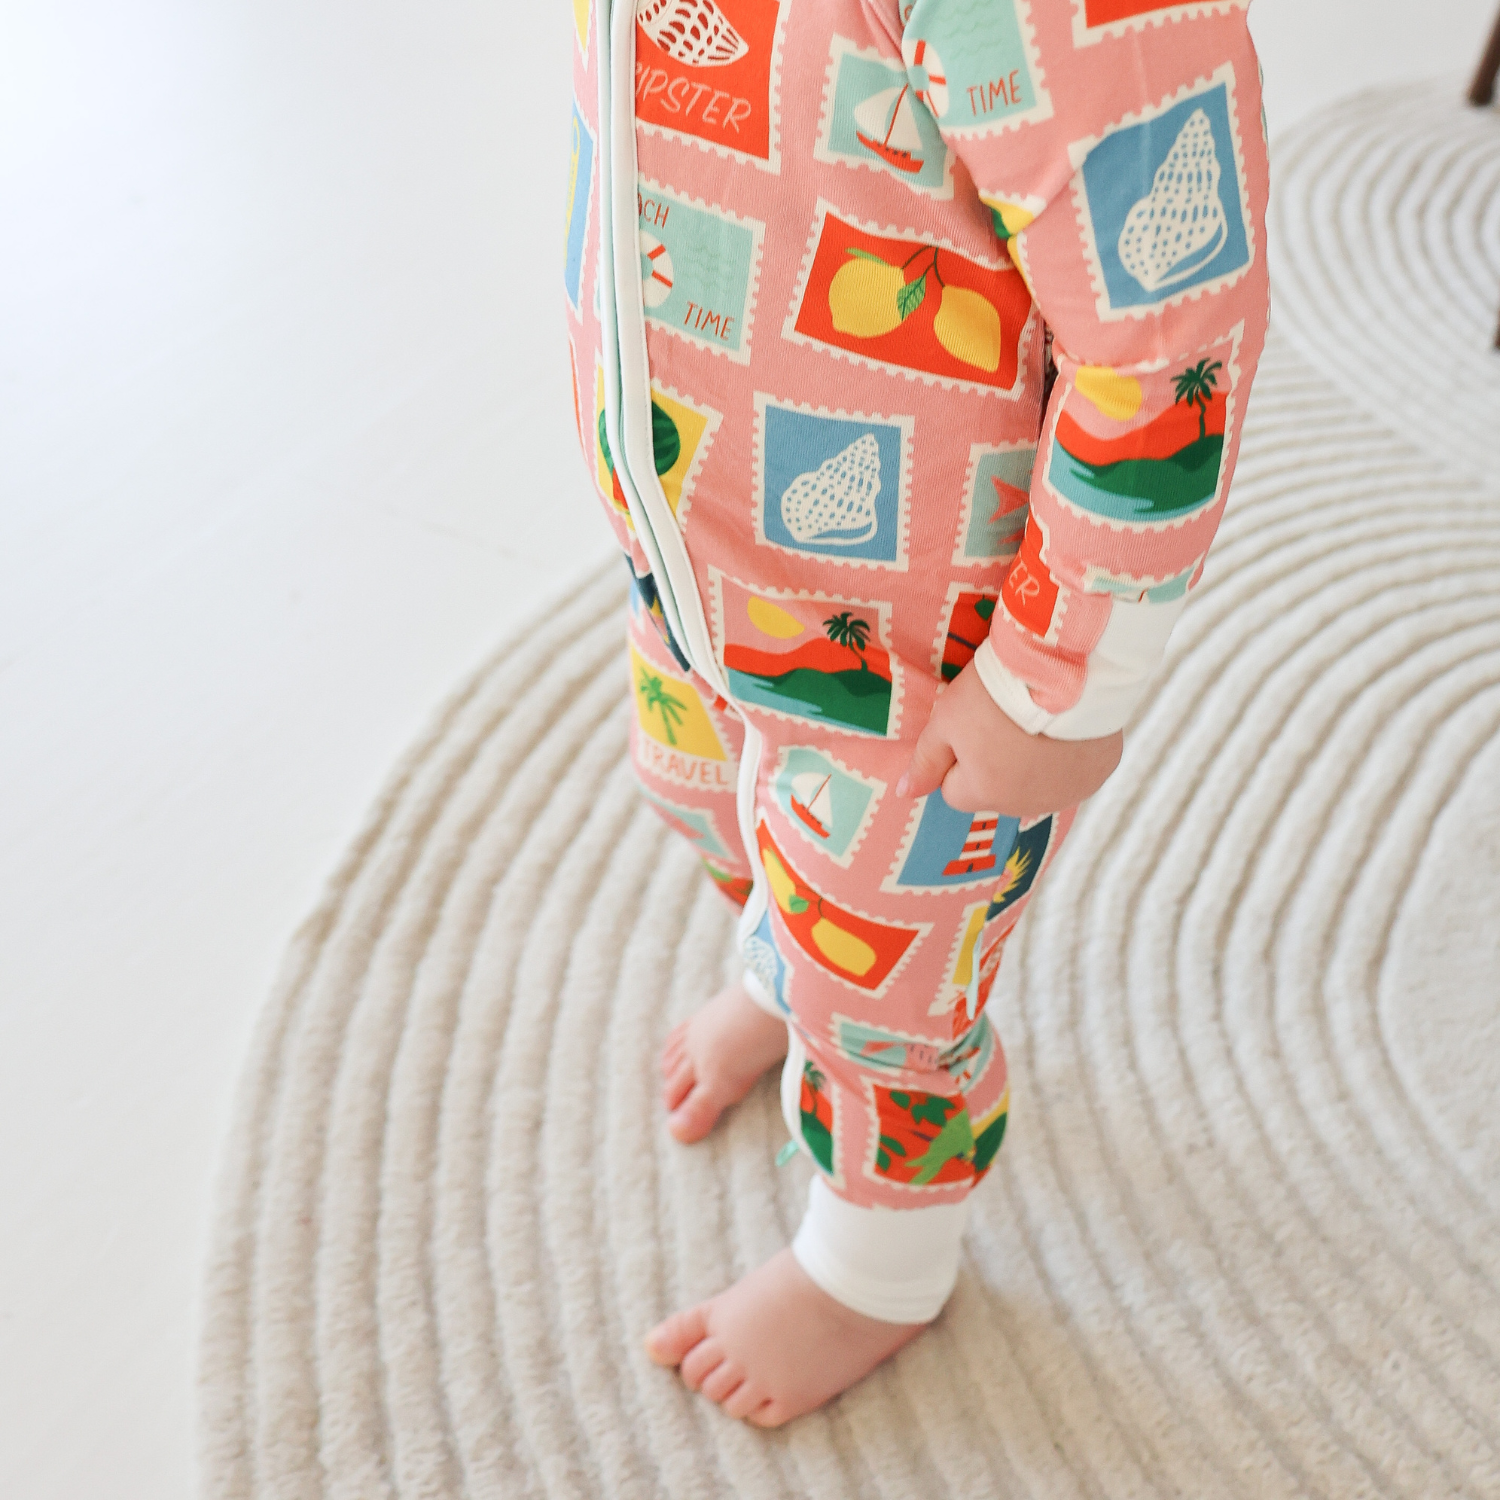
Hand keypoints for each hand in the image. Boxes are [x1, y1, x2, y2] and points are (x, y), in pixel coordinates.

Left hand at [896, 662, 1121, 816]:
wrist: (1067, 665)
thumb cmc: (996, 691)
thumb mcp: (947, 719)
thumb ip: (925, 761)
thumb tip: (904, 794)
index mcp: (984, 794)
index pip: (954, 788)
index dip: (957, 754)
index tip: (971, 723)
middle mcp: (1026, 806)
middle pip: (996, 789)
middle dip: (995, 762)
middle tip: (1005, 716)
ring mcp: (1067, 794)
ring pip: (1035, 785)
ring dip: (1032, 762)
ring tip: (1037, 719)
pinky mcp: (1097, 775)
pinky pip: (1073, 773)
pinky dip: (1067, 755)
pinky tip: (1066, 726)